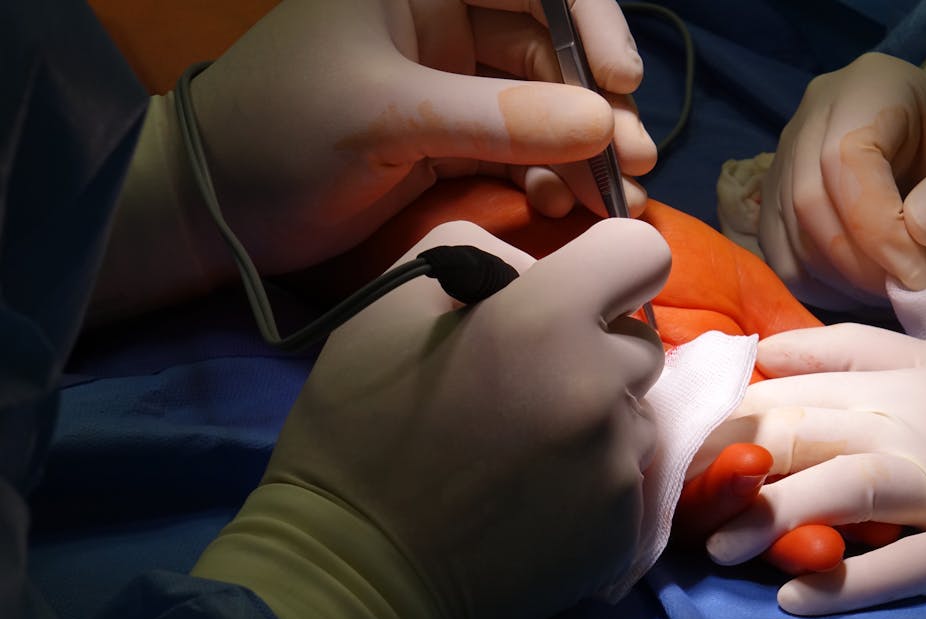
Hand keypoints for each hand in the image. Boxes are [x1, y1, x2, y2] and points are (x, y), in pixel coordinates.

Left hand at [192, 0, 654, 273]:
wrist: (215, 213)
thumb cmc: (279, 135)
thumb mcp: (385, 117)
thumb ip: (496, 120)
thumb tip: (603, 126)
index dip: (590, 22)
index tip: (619, 84)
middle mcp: (443, 19)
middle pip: (551, 45)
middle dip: (596, 103)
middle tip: (632, 163)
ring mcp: (451, 82)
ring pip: (546, 104)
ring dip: (585, 149)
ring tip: (614, 200)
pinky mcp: (452, 138)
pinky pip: (524, 147)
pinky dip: (552, 175)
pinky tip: (565, 205)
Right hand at [286, 216, 666, 618]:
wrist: (357, 571)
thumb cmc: (359, 426)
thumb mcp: (390, 302)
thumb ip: (482, 255)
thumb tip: (540, 272)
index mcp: (545, 320)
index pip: (641, 250)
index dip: (611, 264)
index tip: (579, 293)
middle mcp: (600, 387)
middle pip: (641, 342)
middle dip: (595, 350)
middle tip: (528, 383)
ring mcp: (617, 465)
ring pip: (636, 414)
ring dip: (597, 418)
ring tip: (525, 449)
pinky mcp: (624, 528)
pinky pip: (626, 477)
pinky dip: (591, 480)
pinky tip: (533, 497)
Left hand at [698, 323, 925, 614]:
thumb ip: (848, 348)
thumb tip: (764, 350)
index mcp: (891, 381)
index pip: (786, 390)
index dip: (721, 416)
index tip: (670, 441)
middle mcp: (906, 426)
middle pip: (802, 434)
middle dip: (730, 466)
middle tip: (671, 497)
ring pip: (846, 489)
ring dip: (777, 515)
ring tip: (722, 548)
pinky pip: (907, 563)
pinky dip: (853, 580)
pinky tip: (799, 596)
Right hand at [759, 51, 925, 304]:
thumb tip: (919, 228)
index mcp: (872, 86)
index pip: (845, 159)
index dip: (876, 227)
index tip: (920, 275)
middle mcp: (816, 112)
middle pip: (808, 197)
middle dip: (855, 259)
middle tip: (905, 290)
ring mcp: (789, 154)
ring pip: (787, 229)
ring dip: (836, 276)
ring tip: (890, 290)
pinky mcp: (779, 196)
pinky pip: (777, 250)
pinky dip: (814, 283)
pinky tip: (859, 290)